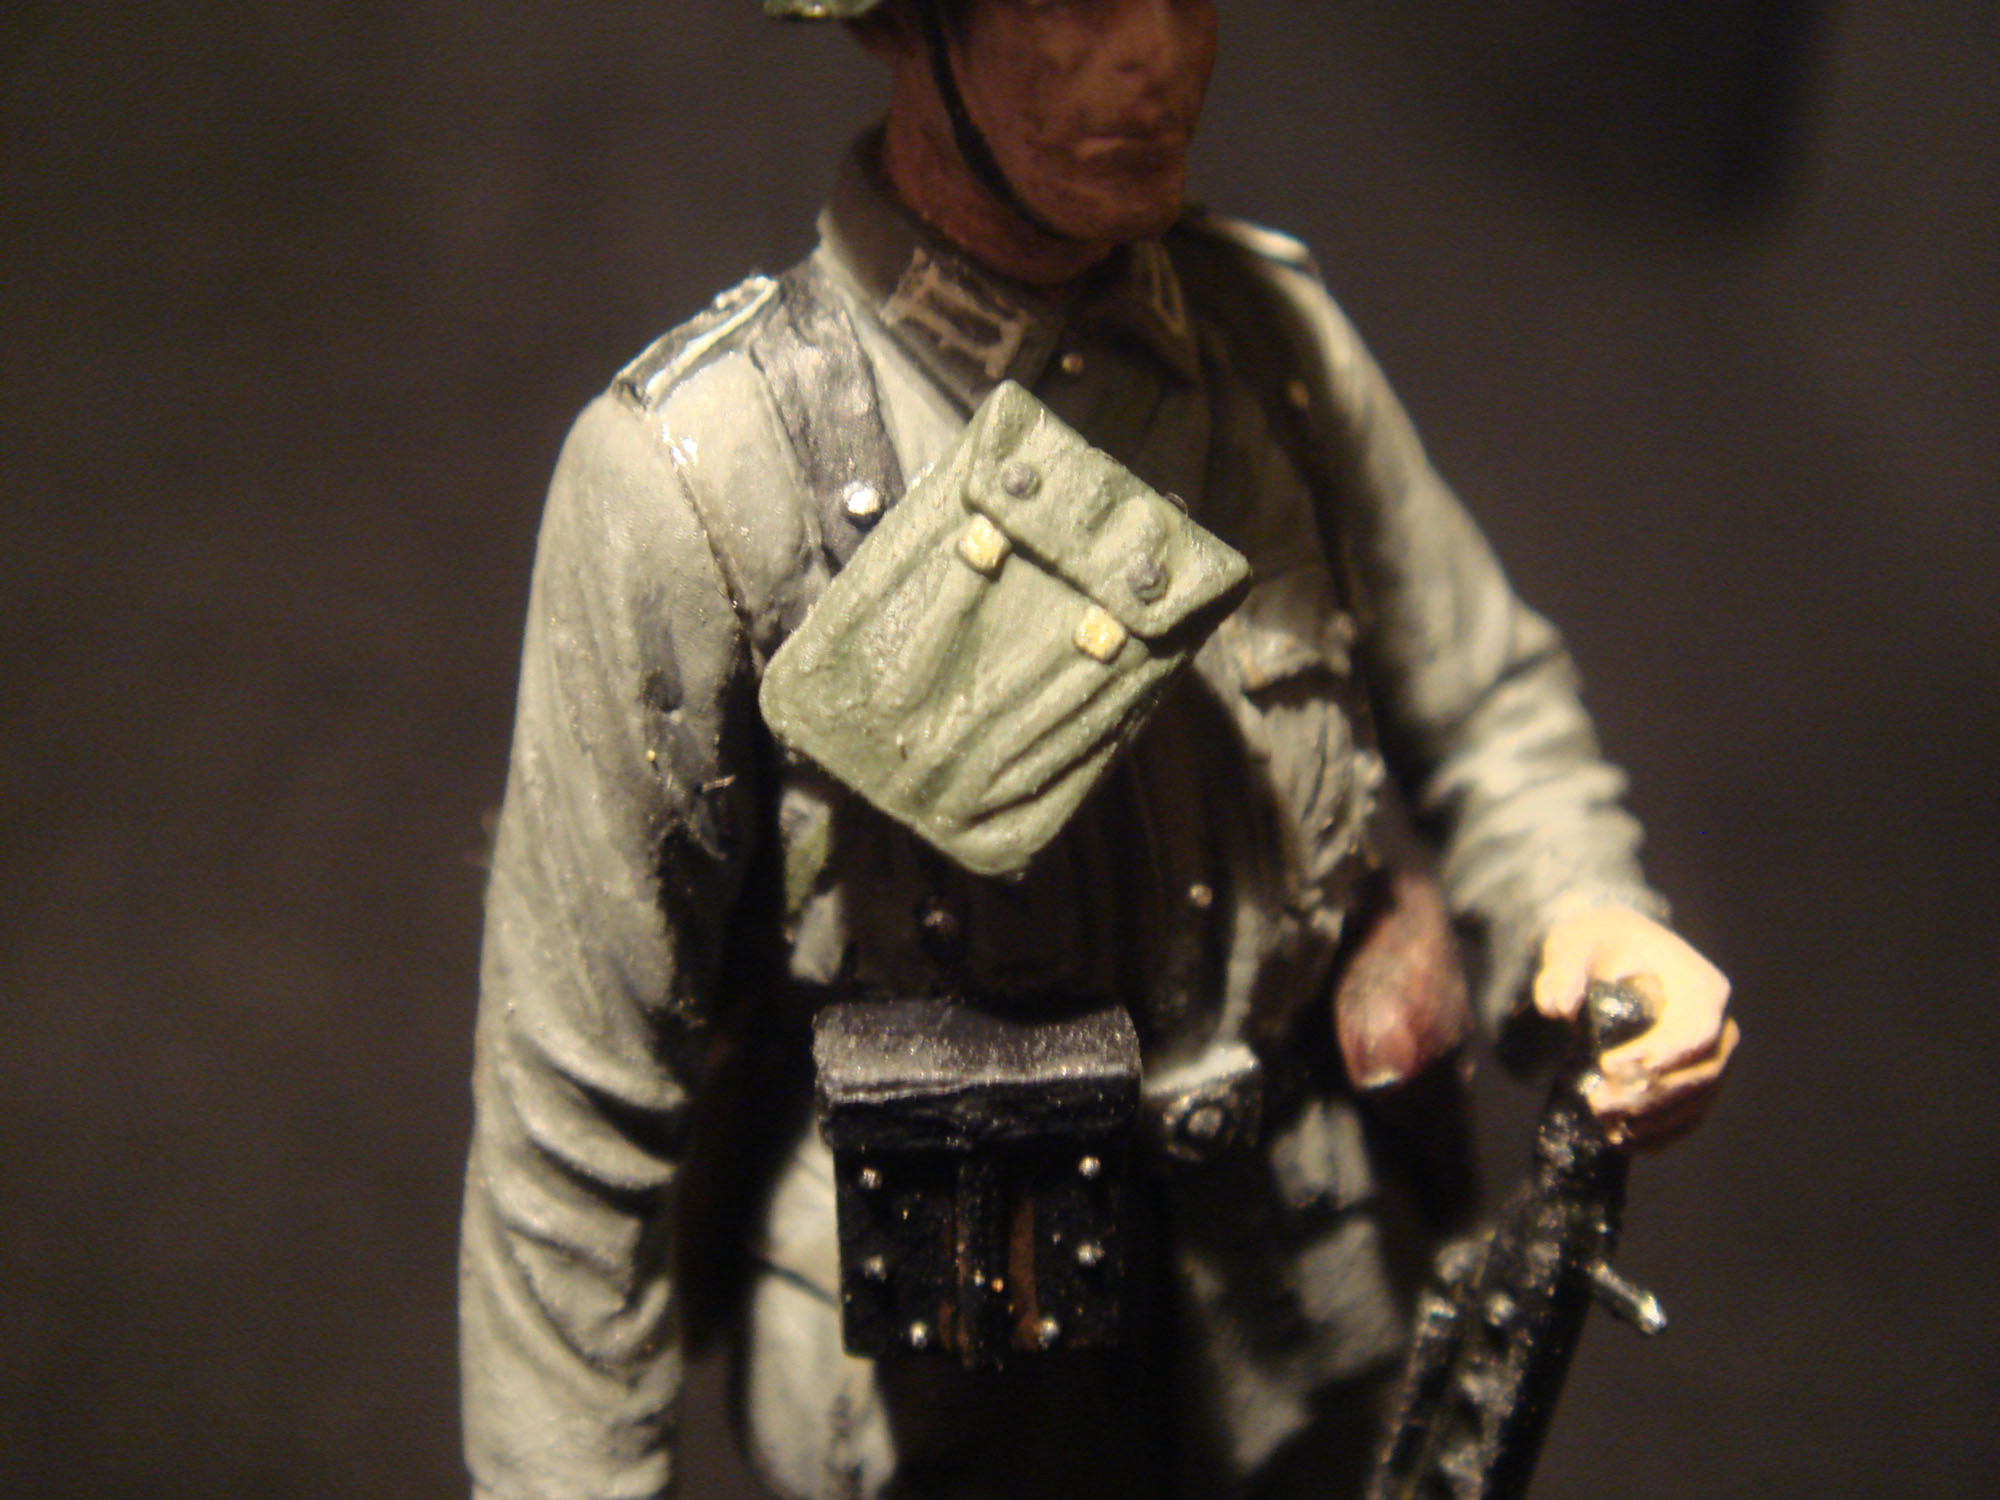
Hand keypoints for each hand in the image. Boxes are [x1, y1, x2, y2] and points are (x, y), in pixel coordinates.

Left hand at [1533, 903, 1738, 1152]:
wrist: (1613, 954)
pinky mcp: (1696, 1080)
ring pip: (1699, 1101)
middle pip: (1702, 1072)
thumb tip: (1557, 1006)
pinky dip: (1660, 1134)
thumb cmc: (1598, 945)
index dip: (1661, 1055)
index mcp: (1701, 986)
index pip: (1696, 1030)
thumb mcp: (1575, 942)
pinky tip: (1622, 1141)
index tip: (1608, 1067)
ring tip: (1606, 1128)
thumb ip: (1563, 968)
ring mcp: (1712, 1057)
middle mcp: (1719, 1024)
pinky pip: (1690, 1116)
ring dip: (1655, 1122)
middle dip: (1651, 1096)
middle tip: (1597, 1104)